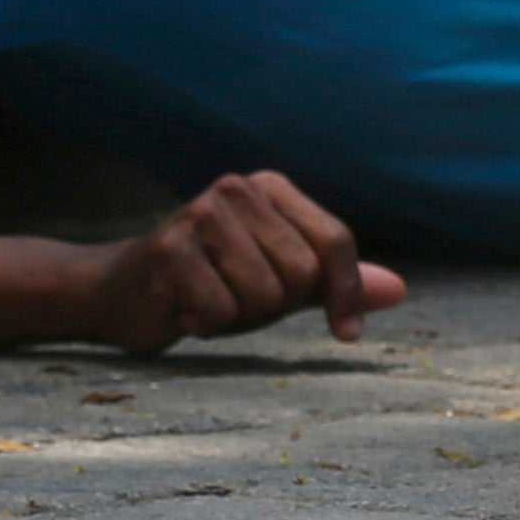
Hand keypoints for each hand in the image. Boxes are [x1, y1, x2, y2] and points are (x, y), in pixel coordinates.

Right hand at [80, 171, 405, 351]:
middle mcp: (238, 188)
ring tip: (209, 300)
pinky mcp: (170, 250)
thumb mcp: (281, 283)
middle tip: (235, 298)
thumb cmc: (210, 285)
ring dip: (239, 318)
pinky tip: (183, 306)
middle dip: (274, 306)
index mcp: (271, 187)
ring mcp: (201, 214)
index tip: (347, 333)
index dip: (347, 293)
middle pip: (301, 275)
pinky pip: (223, 312)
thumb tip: (399, 290)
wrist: (120, 293)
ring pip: (265, 296)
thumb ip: (335, 283)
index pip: (335, 241)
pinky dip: (207, 325)